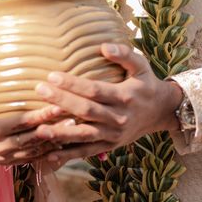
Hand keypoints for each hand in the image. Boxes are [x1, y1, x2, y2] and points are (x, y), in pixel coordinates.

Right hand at [0, 71, 67, 168]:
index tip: (58, 104)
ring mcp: (7, 157)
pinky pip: (32, 160)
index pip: (22, 122)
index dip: (41, 114)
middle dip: (54, 128)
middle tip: (75, 118)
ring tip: (75, 132)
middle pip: (34, 137)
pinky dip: (48, 154)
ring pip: (36, 151)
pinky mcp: (10, 162)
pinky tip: (62, 146)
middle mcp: (2, 146)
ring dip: (55, 142)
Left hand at [32, 43, 183, 165]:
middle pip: (86, 111)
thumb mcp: (142, 65)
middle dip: (61, 101)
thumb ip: (124, 54)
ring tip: (39, 129)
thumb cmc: (146, 83)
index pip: (94, 90)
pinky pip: (87, 152)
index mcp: (125, 96)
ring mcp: (114, 134)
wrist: (162, 112)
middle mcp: (119, 117)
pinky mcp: (110, 146)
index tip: (52, 75)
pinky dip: (69, 155)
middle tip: (39, 90)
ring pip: (84, 135)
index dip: (73, 84)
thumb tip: (104, 47)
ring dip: (61, 133)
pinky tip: (49, 155)